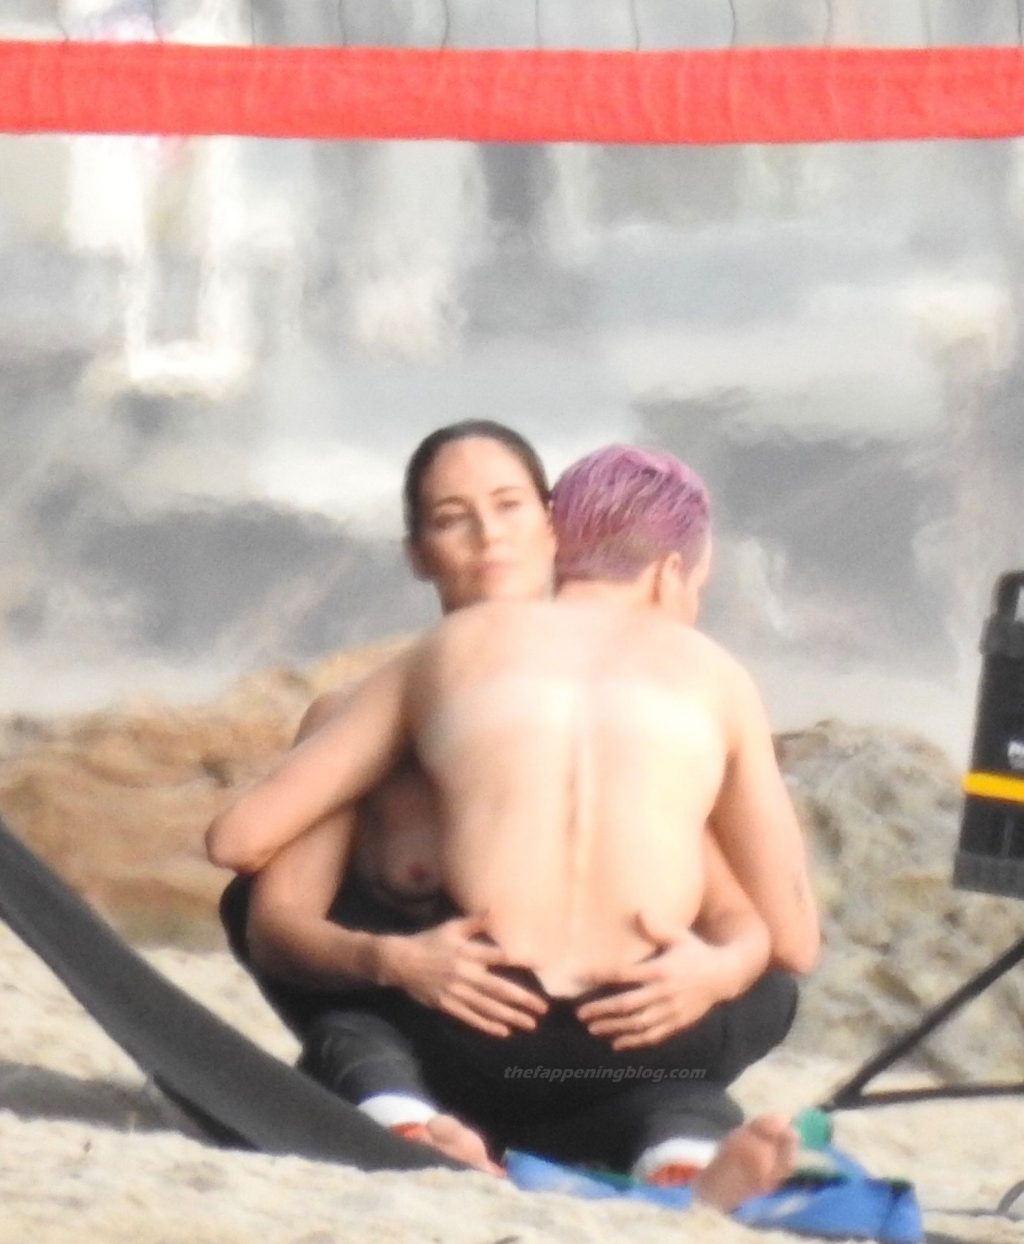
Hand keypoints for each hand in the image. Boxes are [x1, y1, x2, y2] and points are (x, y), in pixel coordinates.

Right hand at [375, 913, 546, 1037]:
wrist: (401, 962)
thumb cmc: (430, 942)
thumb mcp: (452, 927)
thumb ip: (475, 921)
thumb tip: (494, 909)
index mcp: (468, 953)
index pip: (499, 956)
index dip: (519, 959)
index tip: (539, 964)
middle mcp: (466, 974)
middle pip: (499, 989)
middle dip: (523, 999)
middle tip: (543, 1008)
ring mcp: (457, 993)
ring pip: (488, 1008)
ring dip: (511, 1016)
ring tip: (531, 1024)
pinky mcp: (448, 1006)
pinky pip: (471, 1018)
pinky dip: (488, 1025)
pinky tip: (504, 1032)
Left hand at [575, 913, 729, 1049]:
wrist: (726, 976)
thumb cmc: (697, 952)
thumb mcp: (679, 936)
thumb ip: (657, 927)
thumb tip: (638, 910)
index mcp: (661, 970)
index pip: (625, 974)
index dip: (601, 976)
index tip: (581, 977)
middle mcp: (664, 993)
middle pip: (628, 1004)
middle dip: (603, 1010)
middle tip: (581, 1014)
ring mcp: (671, 1011)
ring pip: (638, 1024)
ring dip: (614, 1028)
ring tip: (593, 1029)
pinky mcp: (678, 1024)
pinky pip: (653, 1036)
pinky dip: (634, 1041)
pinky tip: (617, 1043)